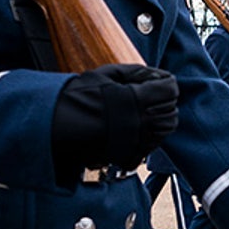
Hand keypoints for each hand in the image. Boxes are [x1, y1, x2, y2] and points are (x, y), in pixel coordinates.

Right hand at [52, 65, 180, 173]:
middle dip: (165, 102)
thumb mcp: (104, 75)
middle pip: (171, 113)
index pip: (170, 90)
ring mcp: (136, 142)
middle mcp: (141, 123)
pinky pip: (149, 148)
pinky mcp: (128, 156)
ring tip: (145, 112)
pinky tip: (136, 129)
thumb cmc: (76, 99)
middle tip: (153, 95)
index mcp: (138, 100)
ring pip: (164, 132)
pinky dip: (148, 138)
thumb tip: (152, 75)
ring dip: (159, 120)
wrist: (56, 128)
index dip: (166, 82)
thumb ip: (132, 72)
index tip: (158, 81)